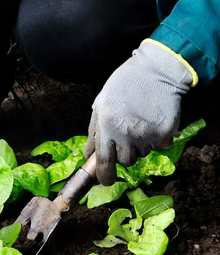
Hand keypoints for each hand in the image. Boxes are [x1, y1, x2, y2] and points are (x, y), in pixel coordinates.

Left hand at [85, 40, 194, 184]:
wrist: (156, 71)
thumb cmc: (123, 85)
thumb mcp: (100, 104)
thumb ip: (93, 132)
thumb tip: (88, 156)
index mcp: (107, 125)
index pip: (104, 161)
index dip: (104, 176)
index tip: (104, 182)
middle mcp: (126, 133)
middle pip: (125, 161)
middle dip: (123, 154)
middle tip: (125, 137)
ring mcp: (147, 135)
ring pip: (142, 154)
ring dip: (139, 145)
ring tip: (139, 122)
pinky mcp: (166, 134)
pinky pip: (159, 146)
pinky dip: (156, 138)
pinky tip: (152, 120)